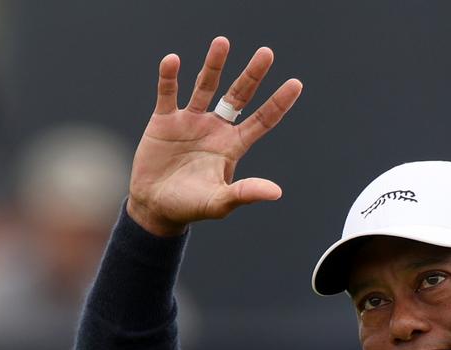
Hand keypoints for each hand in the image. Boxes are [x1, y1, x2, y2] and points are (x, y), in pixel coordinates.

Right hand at [126, 37, 302, 235]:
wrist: (154, 206)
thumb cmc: (190, 206)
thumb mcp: (220, 202)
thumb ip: (245, 193)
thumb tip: (277, 192)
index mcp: (233, 146)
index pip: (262, 119)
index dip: (279, 102)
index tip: (296, 83)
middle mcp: (216, 128)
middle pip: (238, 95)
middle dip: (252, 75)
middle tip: (267, 53)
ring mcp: (191, 121)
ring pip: (206, 86)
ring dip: (214, 65)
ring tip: (223, 42)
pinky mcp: (164, 120)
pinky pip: (168, 93)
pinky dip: (170, 77)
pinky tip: (173, 60)